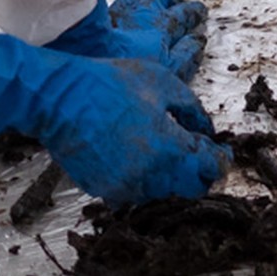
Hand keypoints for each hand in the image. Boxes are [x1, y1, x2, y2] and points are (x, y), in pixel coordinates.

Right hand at [0, 31, 225, 204]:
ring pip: (161, 193)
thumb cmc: (108, 83)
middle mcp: (150, 175)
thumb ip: (192, 109)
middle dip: (197, 173)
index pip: (211, 169)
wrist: (55, 97)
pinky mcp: (101, 190)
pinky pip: (132, 192)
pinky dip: (140, 180)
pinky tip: (133, 157)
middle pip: (190, 189)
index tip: (220, 150)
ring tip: (160, 152)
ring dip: (168, 178)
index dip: (220, 159)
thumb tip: (207, 130)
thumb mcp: (162, 82)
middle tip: (195, 155)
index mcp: (170, 149)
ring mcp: (124, 186)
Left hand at [48, 0, 207, 91]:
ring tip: (152, 9)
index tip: (201, 13)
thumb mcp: (167, 67)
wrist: (84, 50)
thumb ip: (186, 54)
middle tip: (179, 6)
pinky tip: (123, 17)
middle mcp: (142, 12)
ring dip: (148, 2)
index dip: (195, 13)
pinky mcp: (100, 16)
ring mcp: (119, 11)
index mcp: (163, 25)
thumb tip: (198, 40)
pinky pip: (117, 6)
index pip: (185, 14)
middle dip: (173, 0)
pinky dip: (126, 9)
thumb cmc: (127, 61)